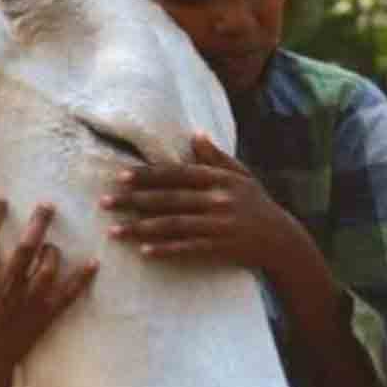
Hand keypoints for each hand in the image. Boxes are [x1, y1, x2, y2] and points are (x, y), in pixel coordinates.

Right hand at [0, 199, 96, 386]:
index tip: (0, 200)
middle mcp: (6, 285)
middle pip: (27, 245)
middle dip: (39, 221)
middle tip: (48, 205)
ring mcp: (28, 300)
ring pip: (49, 266)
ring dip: (53, 250)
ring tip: (51, 245)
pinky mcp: (43, 316)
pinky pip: (68, 295)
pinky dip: (83, 278)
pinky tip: (94, 263)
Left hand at [101, 133, 298, 271]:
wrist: (282, 240)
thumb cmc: (257, 205)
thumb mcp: (242, 176)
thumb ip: (216, 158)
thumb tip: (195, 135)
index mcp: (219, 179)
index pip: (176, 175)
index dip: (147, 175)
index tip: (120, 176)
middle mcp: (217, 200)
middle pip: (168, 199)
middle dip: (133, 200)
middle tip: (104, 202)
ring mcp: (218, 225)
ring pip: (172, 225)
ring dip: (140, 228)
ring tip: (114, 231)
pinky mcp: (219, 248)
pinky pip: (187, 248)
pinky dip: (165, 250)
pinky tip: (143, 251)